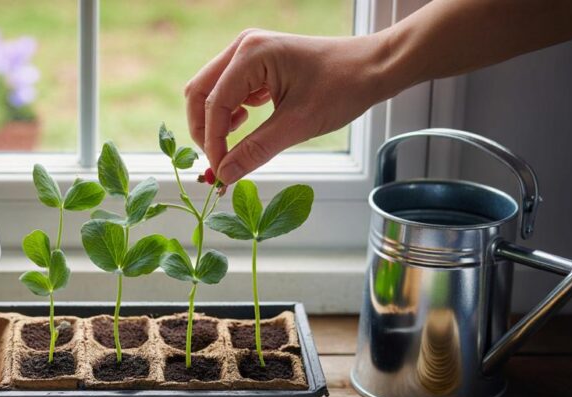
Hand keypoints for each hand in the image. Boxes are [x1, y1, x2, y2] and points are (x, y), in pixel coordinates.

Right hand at [185, 29, 391, 182]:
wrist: (372, 67)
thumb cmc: (343, 87)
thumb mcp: (297, 125)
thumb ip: (255, 150)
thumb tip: (224, 175)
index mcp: (251, 54)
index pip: (214, 104)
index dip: (213, 142)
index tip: (220, 173)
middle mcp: (244, 46)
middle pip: (199, 92)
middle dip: (204, 130)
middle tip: (218, 161)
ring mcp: (248, 51)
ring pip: (210, 91)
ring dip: (215, 121)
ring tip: (236, 141)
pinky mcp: (256, 61)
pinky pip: (227, 89)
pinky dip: (229, 112)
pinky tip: (248, 122)